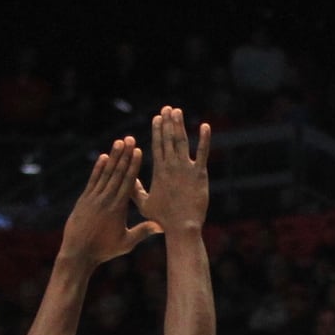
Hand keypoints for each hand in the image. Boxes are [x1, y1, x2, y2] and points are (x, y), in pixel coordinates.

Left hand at [60, 137, 160, 264]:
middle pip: (117, 173)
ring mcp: (94, 198)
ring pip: (105, 174)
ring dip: (113, 157)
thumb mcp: (126, 243)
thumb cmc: (104, 250)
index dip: (133, 165)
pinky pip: (93, 181)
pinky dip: (98, 169)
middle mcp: (106, 199)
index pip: (128, 182)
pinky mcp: (84, 200)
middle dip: (124, 155)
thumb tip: (162, 225)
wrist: (78, 253)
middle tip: (130, 138)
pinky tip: (103, 157)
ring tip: (119, 142)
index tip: (138, 150)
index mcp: (118, 208)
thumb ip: (143, 231)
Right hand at [136, 105, 210, 230]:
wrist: (182, 226)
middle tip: (168, 108)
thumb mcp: (144, 204)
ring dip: (180, 125)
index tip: (157, 117)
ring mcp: (186, 168)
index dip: (157, 130)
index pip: (157, 145)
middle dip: (167, 122)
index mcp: (159, 171)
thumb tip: (128, 181)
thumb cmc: (163, 218)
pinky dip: (205, 139)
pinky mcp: (200, 174)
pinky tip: (205, 126)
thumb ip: (136, 190)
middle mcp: (171, 166)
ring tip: (178, 111)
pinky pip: (203, 153)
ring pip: (182, 141)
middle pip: (168, 139)